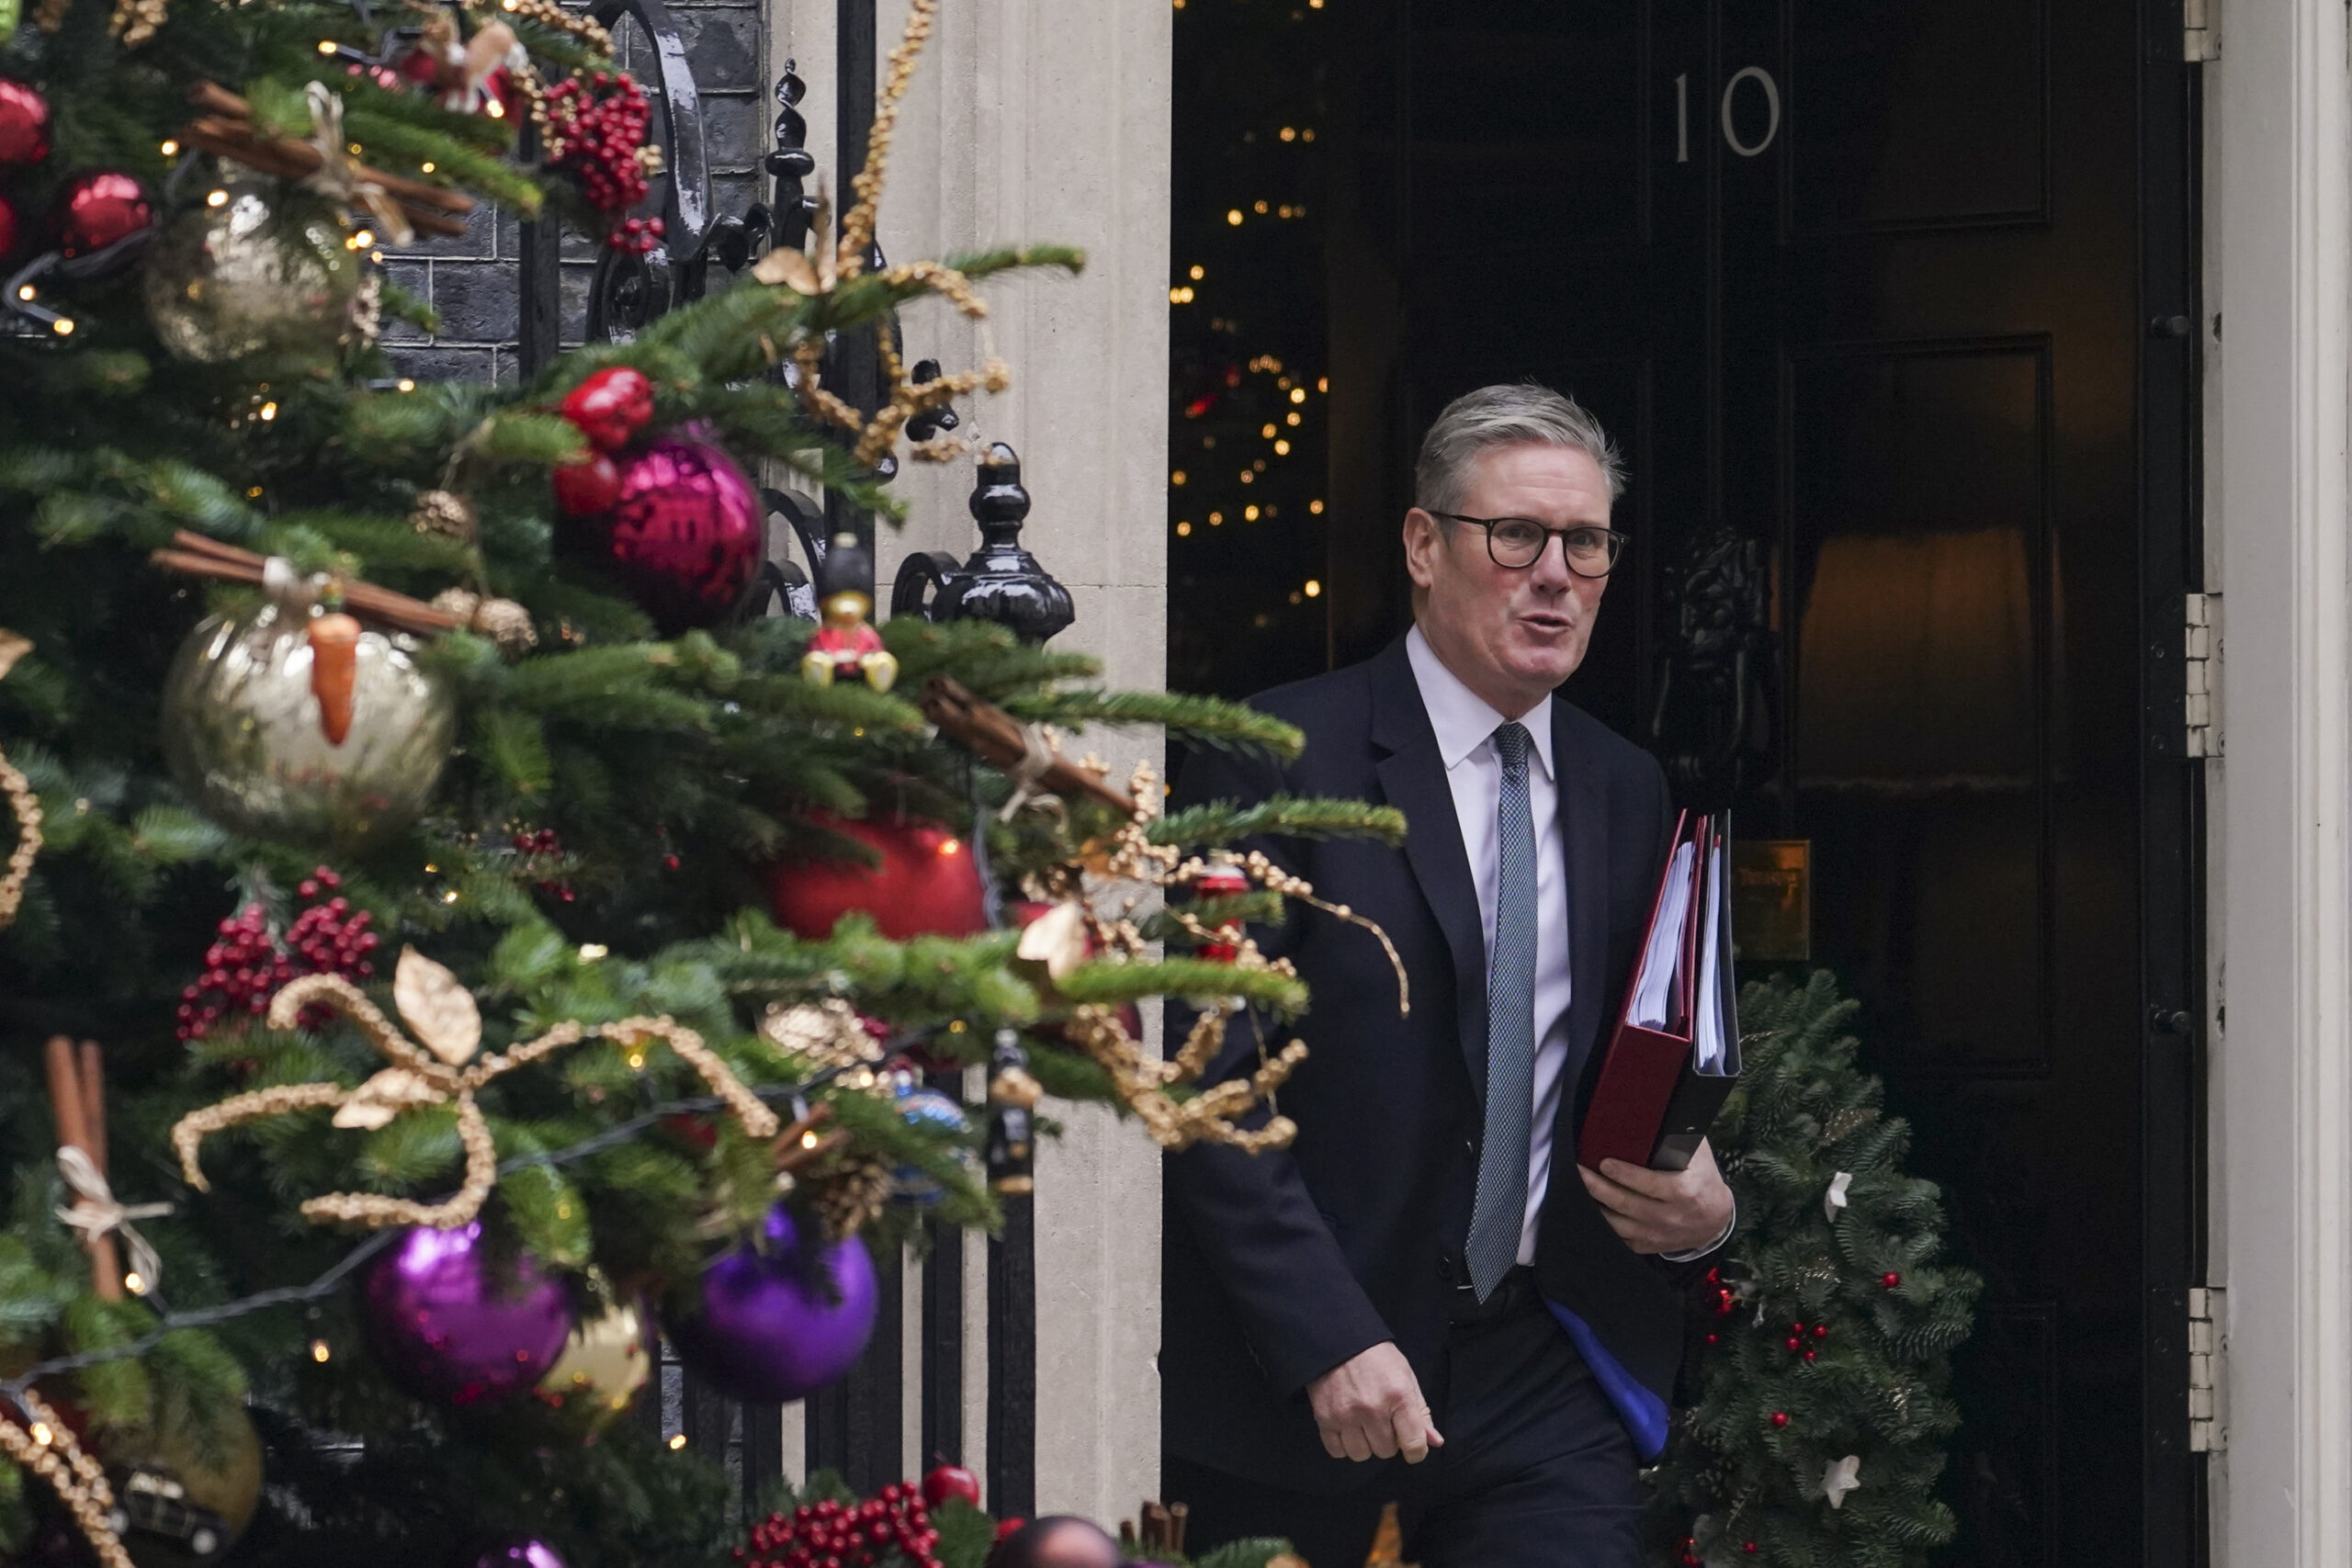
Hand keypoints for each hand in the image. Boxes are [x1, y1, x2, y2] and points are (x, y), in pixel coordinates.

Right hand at [1306, 1342, 1443, 1463]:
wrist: (1339, 1339)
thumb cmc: (1377, 1358)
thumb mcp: (1407, 1378)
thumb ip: (1421, 1412)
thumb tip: (1435, 1442)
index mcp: (1399, 1397)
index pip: (1413, 1444)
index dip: (1416, 1451)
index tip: (1412, 1447)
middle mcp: (1372, 1409)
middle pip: (1386, 1451)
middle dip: (1387, 1441)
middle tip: (1382, 1421)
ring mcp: (1346, 1415)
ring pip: (1361, 1454)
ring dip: (1365, 1444)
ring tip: (1363, 1425)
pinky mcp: (1324, 1417)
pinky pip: (1337, 1451)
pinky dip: (1343, 1445)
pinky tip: (1347, 1428)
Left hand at [1579, 1137, 1733, 1254]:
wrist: (1716, 1219)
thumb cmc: (1703, 1178)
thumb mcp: (1699, 1155)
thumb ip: (1678, 1138)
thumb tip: (1652, 1114)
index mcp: (1684, 1192)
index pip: (1650, 1184)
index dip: (1626, 1174)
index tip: (1604, 1162)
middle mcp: (1670, 1217)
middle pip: (1626, 1203)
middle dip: (1598, 1186)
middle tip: (1578, 1170)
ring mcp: (1658, 1235)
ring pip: (1618, 1225)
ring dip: (1594, 1207)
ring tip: (1576, 1188)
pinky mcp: (1648, 1245)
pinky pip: (1619, 1239)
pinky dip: (1601, 1226)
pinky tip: (1587, 1209)